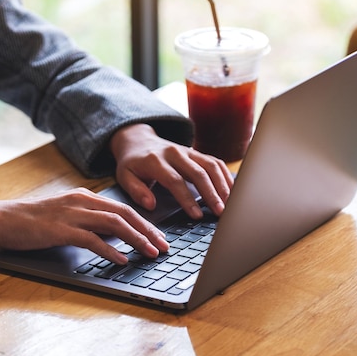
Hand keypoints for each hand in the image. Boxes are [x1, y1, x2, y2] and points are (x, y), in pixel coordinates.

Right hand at [0, 188, 168, 264]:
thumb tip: (114, 236)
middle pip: (125, 213)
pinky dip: (110, 249)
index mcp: (85, 197)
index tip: (159, 236)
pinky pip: (92, 239)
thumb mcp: (66, 216)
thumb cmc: (32, 220)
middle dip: (148, 230)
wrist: (1, 218)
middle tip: (164, 246)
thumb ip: (89, 222)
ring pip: (114, 224)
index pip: (123, 208)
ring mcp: (72, 214)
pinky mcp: (61, 229)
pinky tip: (122, 259)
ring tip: (151, 253)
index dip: (145, 222)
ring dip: (136, 239)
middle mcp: (82, 201)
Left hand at [109, 123, 233, 218]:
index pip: (175, 180)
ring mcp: (188, 151)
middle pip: (198, 172)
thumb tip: (151, 205)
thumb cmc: (132, 163)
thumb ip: (136, 191)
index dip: (187, 199)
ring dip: (223, 185)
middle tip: (220, 212)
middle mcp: (175, 153)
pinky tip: (232, 190)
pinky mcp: (196, 152)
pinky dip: (225, 175)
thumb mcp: (124, 176)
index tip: (197, 215)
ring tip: (230, 204)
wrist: (138, 139)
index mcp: (156, 161)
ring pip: (211, 165)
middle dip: (212, 193)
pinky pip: (215, 162)